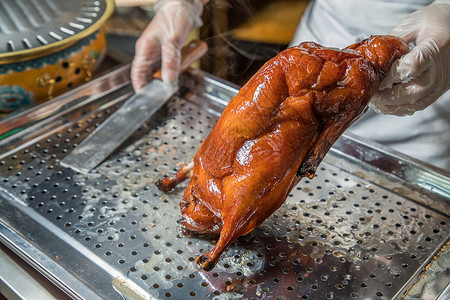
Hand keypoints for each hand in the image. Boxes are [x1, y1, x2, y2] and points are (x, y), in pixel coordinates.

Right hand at [131, 0, 203, 90]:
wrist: (186, 5)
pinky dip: (180, 68)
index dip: (141, 88)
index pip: (137, 74)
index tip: (147, 100)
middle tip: (168, 92)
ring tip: (180, 72)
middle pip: (151, 76)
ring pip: (164, 72)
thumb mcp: (172, 40)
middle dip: (160, 85)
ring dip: (173, 75)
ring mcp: (160, 54)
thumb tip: (168, 80)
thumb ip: (171, 61)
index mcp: (144, 50)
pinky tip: (186, 65)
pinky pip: (173, 66)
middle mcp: (150, 54)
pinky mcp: (171, 53)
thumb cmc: (175, 16)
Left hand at [371, 0, 449, 115]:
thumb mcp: (412, 24)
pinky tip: (389, 105)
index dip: (392, 76)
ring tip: (377, 103)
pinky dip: (403, 108)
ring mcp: (441, 82)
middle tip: (372, 95)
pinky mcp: (440, 89)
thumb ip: (393, 41)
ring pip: (417, 103)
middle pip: (414, 91)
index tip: (377, 79)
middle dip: (388, 97)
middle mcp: (440, 69)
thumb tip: (374, 58)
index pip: (411, 67)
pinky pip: (421, 105)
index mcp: (434, 49)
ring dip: (394, 106)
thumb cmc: (434, 22)